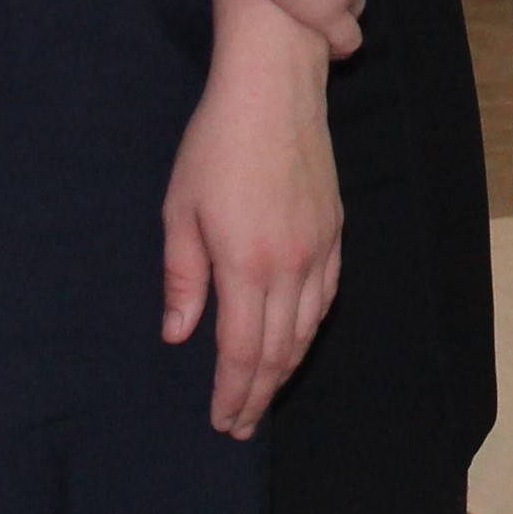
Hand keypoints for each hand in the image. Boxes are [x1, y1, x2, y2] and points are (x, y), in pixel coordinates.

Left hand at [162, 39, 341, 438]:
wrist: (276, 88)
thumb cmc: (216, 143)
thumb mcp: (180, 208)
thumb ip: (182, 276)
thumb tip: (179, 334)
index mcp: (246, 264)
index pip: (242, 351)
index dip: (233, 393)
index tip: (222, 422)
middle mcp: (290, 265)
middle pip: (278, 351)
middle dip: (258, 394)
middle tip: (240, 425)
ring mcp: (318, 248)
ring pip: (307, 329)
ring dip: (285, 369)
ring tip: (265, 394)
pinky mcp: (334, 230)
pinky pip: (326, 296)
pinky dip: (310, 330)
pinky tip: (296, 340)